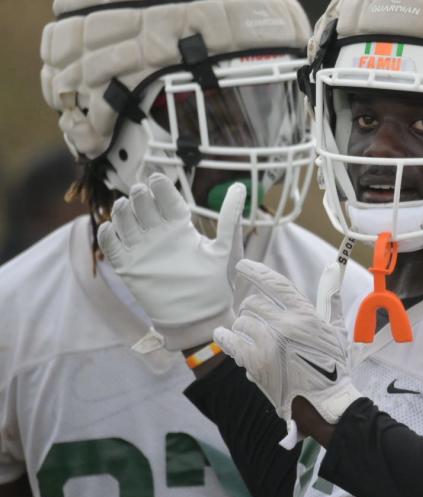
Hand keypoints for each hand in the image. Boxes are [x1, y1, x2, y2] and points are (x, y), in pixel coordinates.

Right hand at [97, 173, 244, 350]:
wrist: (201, 317)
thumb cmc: (217, 283)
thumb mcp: (226, 248)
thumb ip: (229, 217)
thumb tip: (240, 186)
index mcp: (181, 226)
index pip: (168, 201)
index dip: (161, 189)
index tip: (157, 178)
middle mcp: (160, 235)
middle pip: (144, 208)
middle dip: (141, 197)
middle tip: (141, 191)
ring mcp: (143, 250)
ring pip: (126, 224)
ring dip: (122, 213)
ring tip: (124, 206)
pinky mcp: (130, 268)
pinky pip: (112, 249)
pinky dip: (107, 237)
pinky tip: (108, 228)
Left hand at [214, 260, 360, 433]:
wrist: (323, 401)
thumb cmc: (333, 365)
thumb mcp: (336, 328)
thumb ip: (330, 297)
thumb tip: (331, 268)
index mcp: (304, 314)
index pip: (275, 284)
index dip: (256, 271)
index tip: (242, 265)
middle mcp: (284, 326)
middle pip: (253, 303)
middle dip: (252, 309)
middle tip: (256, 319)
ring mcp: (268, 345)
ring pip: (241, 322)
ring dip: (244, 327)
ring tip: (252, 336)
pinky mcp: (254, 363)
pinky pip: (231, 342)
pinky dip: (226, 337)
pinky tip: (223, 334)